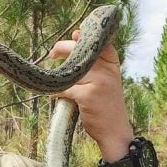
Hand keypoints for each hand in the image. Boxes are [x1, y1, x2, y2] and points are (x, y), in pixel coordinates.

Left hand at [49, 33, 133, 161]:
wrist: (114, 132)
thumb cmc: (106, 107)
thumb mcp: (107, 82)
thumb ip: (95, 67)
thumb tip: (74, 41)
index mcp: (112, 65)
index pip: (100, 43)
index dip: (85, 37)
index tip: (75, 34)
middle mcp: (106, 70)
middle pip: (80, 52)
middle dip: (63, 49)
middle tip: (52, 53)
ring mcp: (98, 82)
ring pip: (71, 71)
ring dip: (59, 76)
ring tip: (53, 80)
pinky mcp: (87, 95)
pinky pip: (65, 89)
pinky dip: (57, 92)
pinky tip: (53, 94)